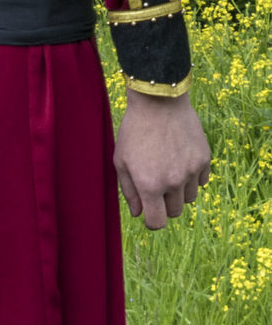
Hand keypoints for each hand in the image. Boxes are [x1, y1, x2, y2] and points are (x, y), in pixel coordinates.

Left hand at [113, 88, 210, 228]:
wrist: (158, 101)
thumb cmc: (134, 129)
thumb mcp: (120, 159)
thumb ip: (128, 190)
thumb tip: (138, 214)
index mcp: (149, 184)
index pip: (157, 222)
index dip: (152, 220)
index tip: (149, 212)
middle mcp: (172, 182)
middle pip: (174, 212)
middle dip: (164, 204)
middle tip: (156, 183)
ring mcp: (191, 171)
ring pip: (189, 198)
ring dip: (179, 191)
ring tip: (167, 167)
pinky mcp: (204, 160)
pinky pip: (201, 181)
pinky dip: (192, 177)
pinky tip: (180, 159)